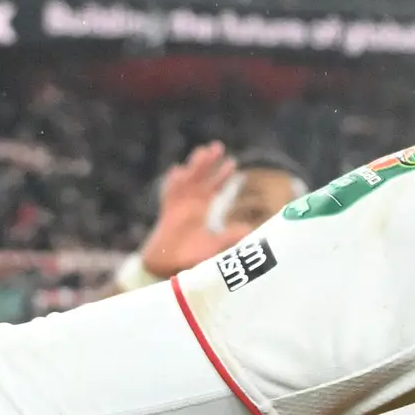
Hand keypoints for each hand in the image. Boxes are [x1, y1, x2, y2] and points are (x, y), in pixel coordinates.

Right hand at [134, 142, 240, 279]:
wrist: (165, 268)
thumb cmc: (188, 259)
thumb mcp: (214, 246)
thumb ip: (230, 237)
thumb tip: (249, 230)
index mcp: (200, 211)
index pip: (213, 189)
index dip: (221, 176)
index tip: (232, 162)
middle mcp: (188, 206)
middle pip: (199, 179)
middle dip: (208, 164)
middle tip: (218, 146)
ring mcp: (176, 208)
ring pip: (186, 182)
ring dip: (194, 167)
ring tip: (203, 152)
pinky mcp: (166, 214)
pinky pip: (169, 195)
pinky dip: (172, 184)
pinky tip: (177, 171)